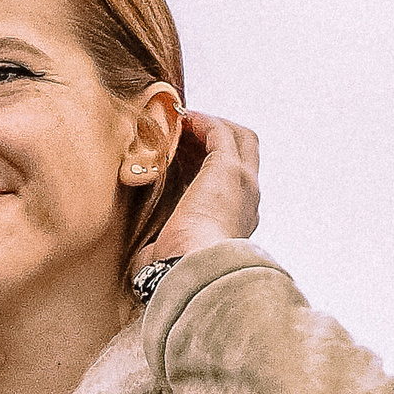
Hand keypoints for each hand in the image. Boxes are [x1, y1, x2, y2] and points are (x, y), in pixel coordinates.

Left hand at [140, 111, 260, 277]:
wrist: (193, 271)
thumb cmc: (177, 274)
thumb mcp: (170, 260)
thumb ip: (162, 252)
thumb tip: (145, 256)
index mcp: (236, 224)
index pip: (232, 184)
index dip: (210, 166)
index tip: (184, 158)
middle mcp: (247, 201)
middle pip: (245, 153)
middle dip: (218, 137)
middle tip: (187, 132)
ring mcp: (243, 182)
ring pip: (238, 137)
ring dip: (211, 125)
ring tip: (183, 122)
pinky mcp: (228, 168)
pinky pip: (219, 132)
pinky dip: (201, 121)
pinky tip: (181, 119)